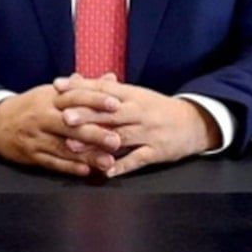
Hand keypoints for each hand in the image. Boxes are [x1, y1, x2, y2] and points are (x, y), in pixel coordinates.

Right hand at [0, 83, 122, 176]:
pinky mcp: (31, 155)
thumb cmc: (31, 106)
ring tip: (108, 162)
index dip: (95, 100)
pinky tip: (86, 171)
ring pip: (64, 147)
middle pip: (71, 125)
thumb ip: (82, 88)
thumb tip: (111, 77)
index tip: (116, 104)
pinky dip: (70, 167)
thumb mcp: (52, 92)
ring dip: (87, 156)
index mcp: (50, 98)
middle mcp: (43, 116)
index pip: (75, 96)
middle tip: (116, 140)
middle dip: (95, 133)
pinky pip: (52, 162)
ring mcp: (36, 137)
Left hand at [53, 74, 220, 177]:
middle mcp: (139, 111)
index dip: (80, 87)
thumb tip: (77, 80)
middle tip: (64, 117)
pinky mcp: (157, 151)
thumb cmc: (157, 108)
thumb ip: (107, 90)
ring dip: (97, 142)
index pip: (103, 88)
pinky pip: (137, 159)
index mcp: (133, 95)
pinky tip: (105, 172)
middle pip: (110, 112)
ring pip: (120, 136)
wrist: (193, 123)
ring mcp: (148, 132)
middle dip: (86, 115)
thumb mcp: (135, 94)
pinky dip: (122, 165)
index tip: (58, 86)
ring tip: (75, 146)